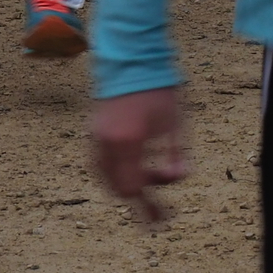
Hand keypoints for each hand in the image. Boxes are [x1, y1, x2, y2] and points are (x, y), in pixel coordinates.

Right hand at [91, 86, 187, 223]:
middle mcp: (107, 142)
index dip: (149, 207)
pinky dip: (114, 173)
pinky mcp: (93, 130)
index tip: (166, 214)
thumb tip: (179, 177)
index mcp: (129, 141)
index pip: (133, 188)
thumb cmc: (158, 89)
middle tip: (159, 197)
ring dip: (125, 185)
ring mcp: (96, 136)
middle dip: (139, 196)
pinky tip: (132, 167)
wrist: (132, 58)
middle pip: (117, 188)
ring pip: (104, 178)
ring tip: (148, 180)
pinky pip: (98, 164)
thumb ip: (176, 155)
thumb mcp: (175, 123)